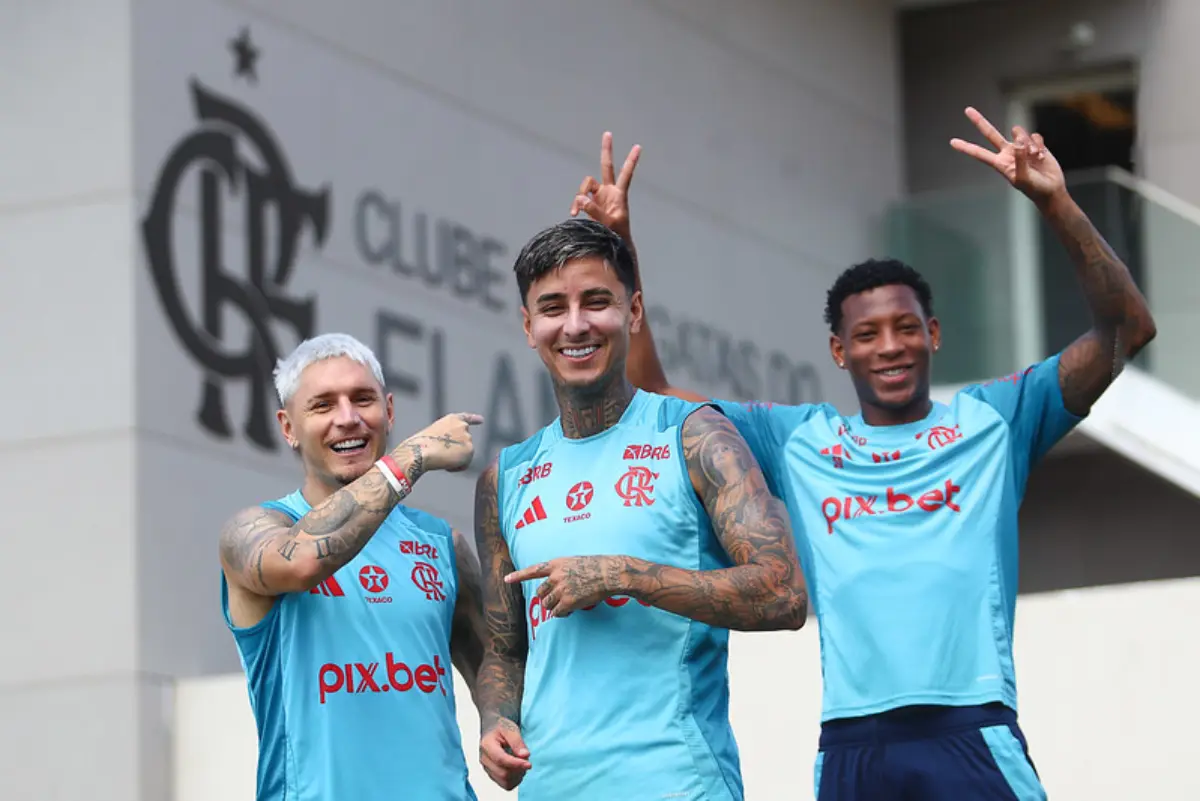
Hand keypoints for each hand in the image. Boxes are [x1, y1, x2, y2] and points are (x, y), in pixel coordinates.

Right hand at [399, 412, 482, 472]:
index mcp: (452, 419)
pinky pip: (465, 464)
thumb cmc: (422, 446)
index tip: (481, 420)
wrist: (421, 451)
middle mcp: (462, 426)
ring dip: (455, 460)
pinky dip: (456, 467)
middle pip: (465, 443)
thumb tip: (453, 451)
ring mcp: (467, 437)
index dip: (474, 419)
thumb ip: (448, 437)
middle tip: (442, 455)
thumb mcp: (436, 435)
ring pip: (465, 454)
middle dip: (457, 451)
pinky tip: (445, 465)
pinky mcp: (470, 449)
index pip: (466, 418)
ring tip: (441, 459)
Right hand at [479, 718, 530, 790]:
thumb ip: (517, 741)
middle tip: (526, 761)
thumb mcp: (510, 728)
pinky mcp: (492, 774)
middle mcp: (484, 759)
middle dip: (518, 770)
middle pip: (503, 773)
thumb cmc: (500, 726)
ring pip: (504, 781)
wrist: (493, 727)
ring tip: (522, 764)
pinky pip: (505, 784)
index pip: (501, 759)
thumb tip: (524, 755)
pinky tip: (518, 770)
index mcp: (486, 745)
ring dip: (517, 776)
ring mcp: (487, 768)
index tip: (529, 764)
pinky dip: (514, 780)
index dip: (516, 764)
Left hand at [506, 556, 626, 616]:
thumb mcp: (574, 562)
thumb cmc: (596, 567)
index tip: (506, 579)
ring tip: (569, 603)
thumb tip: (554, 586)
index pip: (533, 570)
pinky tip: (572, 609)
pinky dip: (562, 614)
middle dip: (548, 598)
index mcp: (556, 564)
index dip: (518, 575)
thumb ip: (561, 572)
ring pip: (547, 605)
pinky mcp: (568, 602)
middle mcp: (555, 576)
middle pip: (540, 593)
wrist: (608, 573)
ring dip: (555, 607)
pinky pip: (557, 613)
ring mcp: (561, 589)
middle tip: (561, 598)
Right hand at [568, 131, 640, 236]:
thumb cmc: (616, 235)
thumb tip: (581, 198)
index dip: (631, 161)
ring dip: (579, 195)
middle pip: (606, 166)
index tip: (638, 147)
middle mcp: (609, 192)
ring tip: (574, 212)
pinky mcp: (591, 203)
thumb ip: (595, 211)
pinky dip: (575, 205)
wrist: (614, 245)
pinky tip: (573, 214)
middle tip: (608, 133)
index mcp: (619, 195)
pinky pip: (580, 199)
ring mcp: (600, 197)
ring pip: (586, 185)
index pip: (626, 174)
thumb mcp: (607, 224)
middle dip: (606, 151)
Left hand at [950, 107, 1065, 204]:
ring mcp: (1021, 147)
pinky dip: (1039, 144)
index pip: (979, 153)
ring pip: (1018, 132)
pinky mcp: (1034, 144)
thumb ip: (1019, 160)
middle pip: (990, 134)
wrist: (1050, 189)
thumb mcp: (1023, 178)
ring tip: (1035, 157)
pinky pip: (1034, 136)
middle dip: (979, 122)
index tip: (952, 142)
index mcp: (1000, 163)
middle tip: (967, 110)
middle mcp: (1007, 153)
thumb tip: (1019, 143)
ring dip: (1028, 143)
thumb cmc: (1034, 188)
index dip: (966, 147)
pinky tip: (1041, 156)